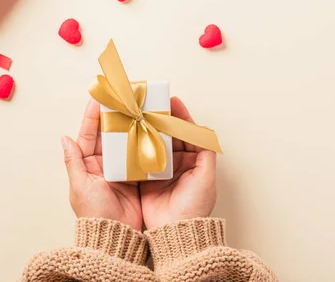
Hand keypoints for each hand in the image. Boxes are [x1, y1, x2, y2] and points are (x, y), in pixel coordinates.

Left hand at [62, 99, 142, 230]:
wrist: (116, 236)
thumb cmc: (94, 213)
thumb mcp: (80, 186)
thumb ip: (73, 161)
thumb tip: (64, 138)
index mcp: (87, 165)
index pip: (88, 135)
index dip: (92, 117)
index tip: (97, 99)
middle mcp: (103, 165)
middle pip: (107, 135)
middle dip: (113, 117)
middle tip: (120, 98)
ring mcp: (120, 170)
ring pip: (123, 142)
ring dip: (129, 127)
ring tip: (135, 109)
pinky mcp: (135, 176)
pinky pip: (138, 155)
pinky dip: (142, 142)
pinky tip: (148, 129)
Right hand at [140, 97, 216, 229]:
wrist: (175, 232)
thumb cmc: (194, 207)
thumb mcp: (206, 177)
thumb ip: (206, 152)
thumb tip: (203, 129)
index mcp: (192, 160)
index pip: (185, 132)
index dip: (179, 116)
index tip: (171, 101)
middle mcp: (175, 162)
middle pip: (167, 134)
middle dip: (159, 119)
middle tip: (150, 104)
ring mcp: (159, 169)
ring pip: (152, 142)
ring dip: (146, 129)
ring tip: (139, 114)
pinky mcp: (144, 178)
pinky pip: (139, 157)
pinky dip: (134, 146)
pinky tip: (129, 134)